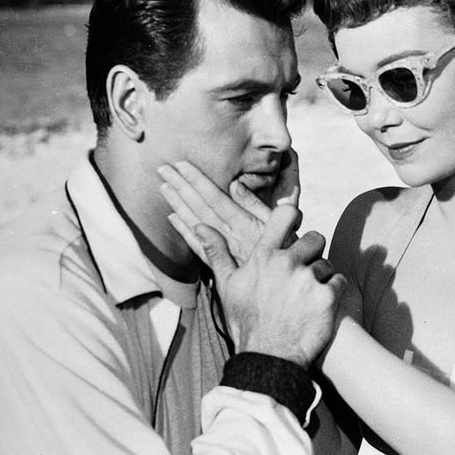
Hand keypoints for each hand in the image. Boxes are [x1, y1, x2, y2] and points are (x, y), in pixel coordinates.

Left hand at [159, 152, 301, 263]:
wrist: (290, 290)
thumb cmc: (292, 253)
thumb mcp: (283, 225)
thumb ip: (257, 205)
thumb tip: (235, 185)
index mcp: (245, 223)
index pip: (215, 197)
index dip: (198, 180)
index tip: (182, 164)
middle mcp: (231, 236)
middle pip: (200, 208)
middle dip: (181, 187)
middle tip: (162, 169)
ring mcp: (224, 252)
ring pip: (195, 224)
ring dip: (178, 205)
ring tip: (163, 188)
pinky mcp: (223, 266)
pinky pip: (198, 248)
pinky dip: (184, 232)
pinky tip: (173, 218)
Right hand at [196, 204, 344, 367]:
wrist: (268, 358)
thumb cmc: (245, 322)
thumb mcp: (226, 286)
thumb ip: (217, 252)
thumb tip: (200, 226)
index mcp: (263, 257)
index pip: (285, 215)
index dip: (295, 216)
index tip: (297, 224)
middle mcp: (287, 263)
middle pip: (315, 239)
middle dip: (312, 253)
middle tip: (303, 273)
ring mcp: (308, 280)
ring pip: (327, 264)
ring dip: (321, 277)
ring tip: (307, 297)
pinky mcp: (327, 297)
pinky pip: (339, 281)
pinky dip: (334, 291)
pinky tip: (319, 306)